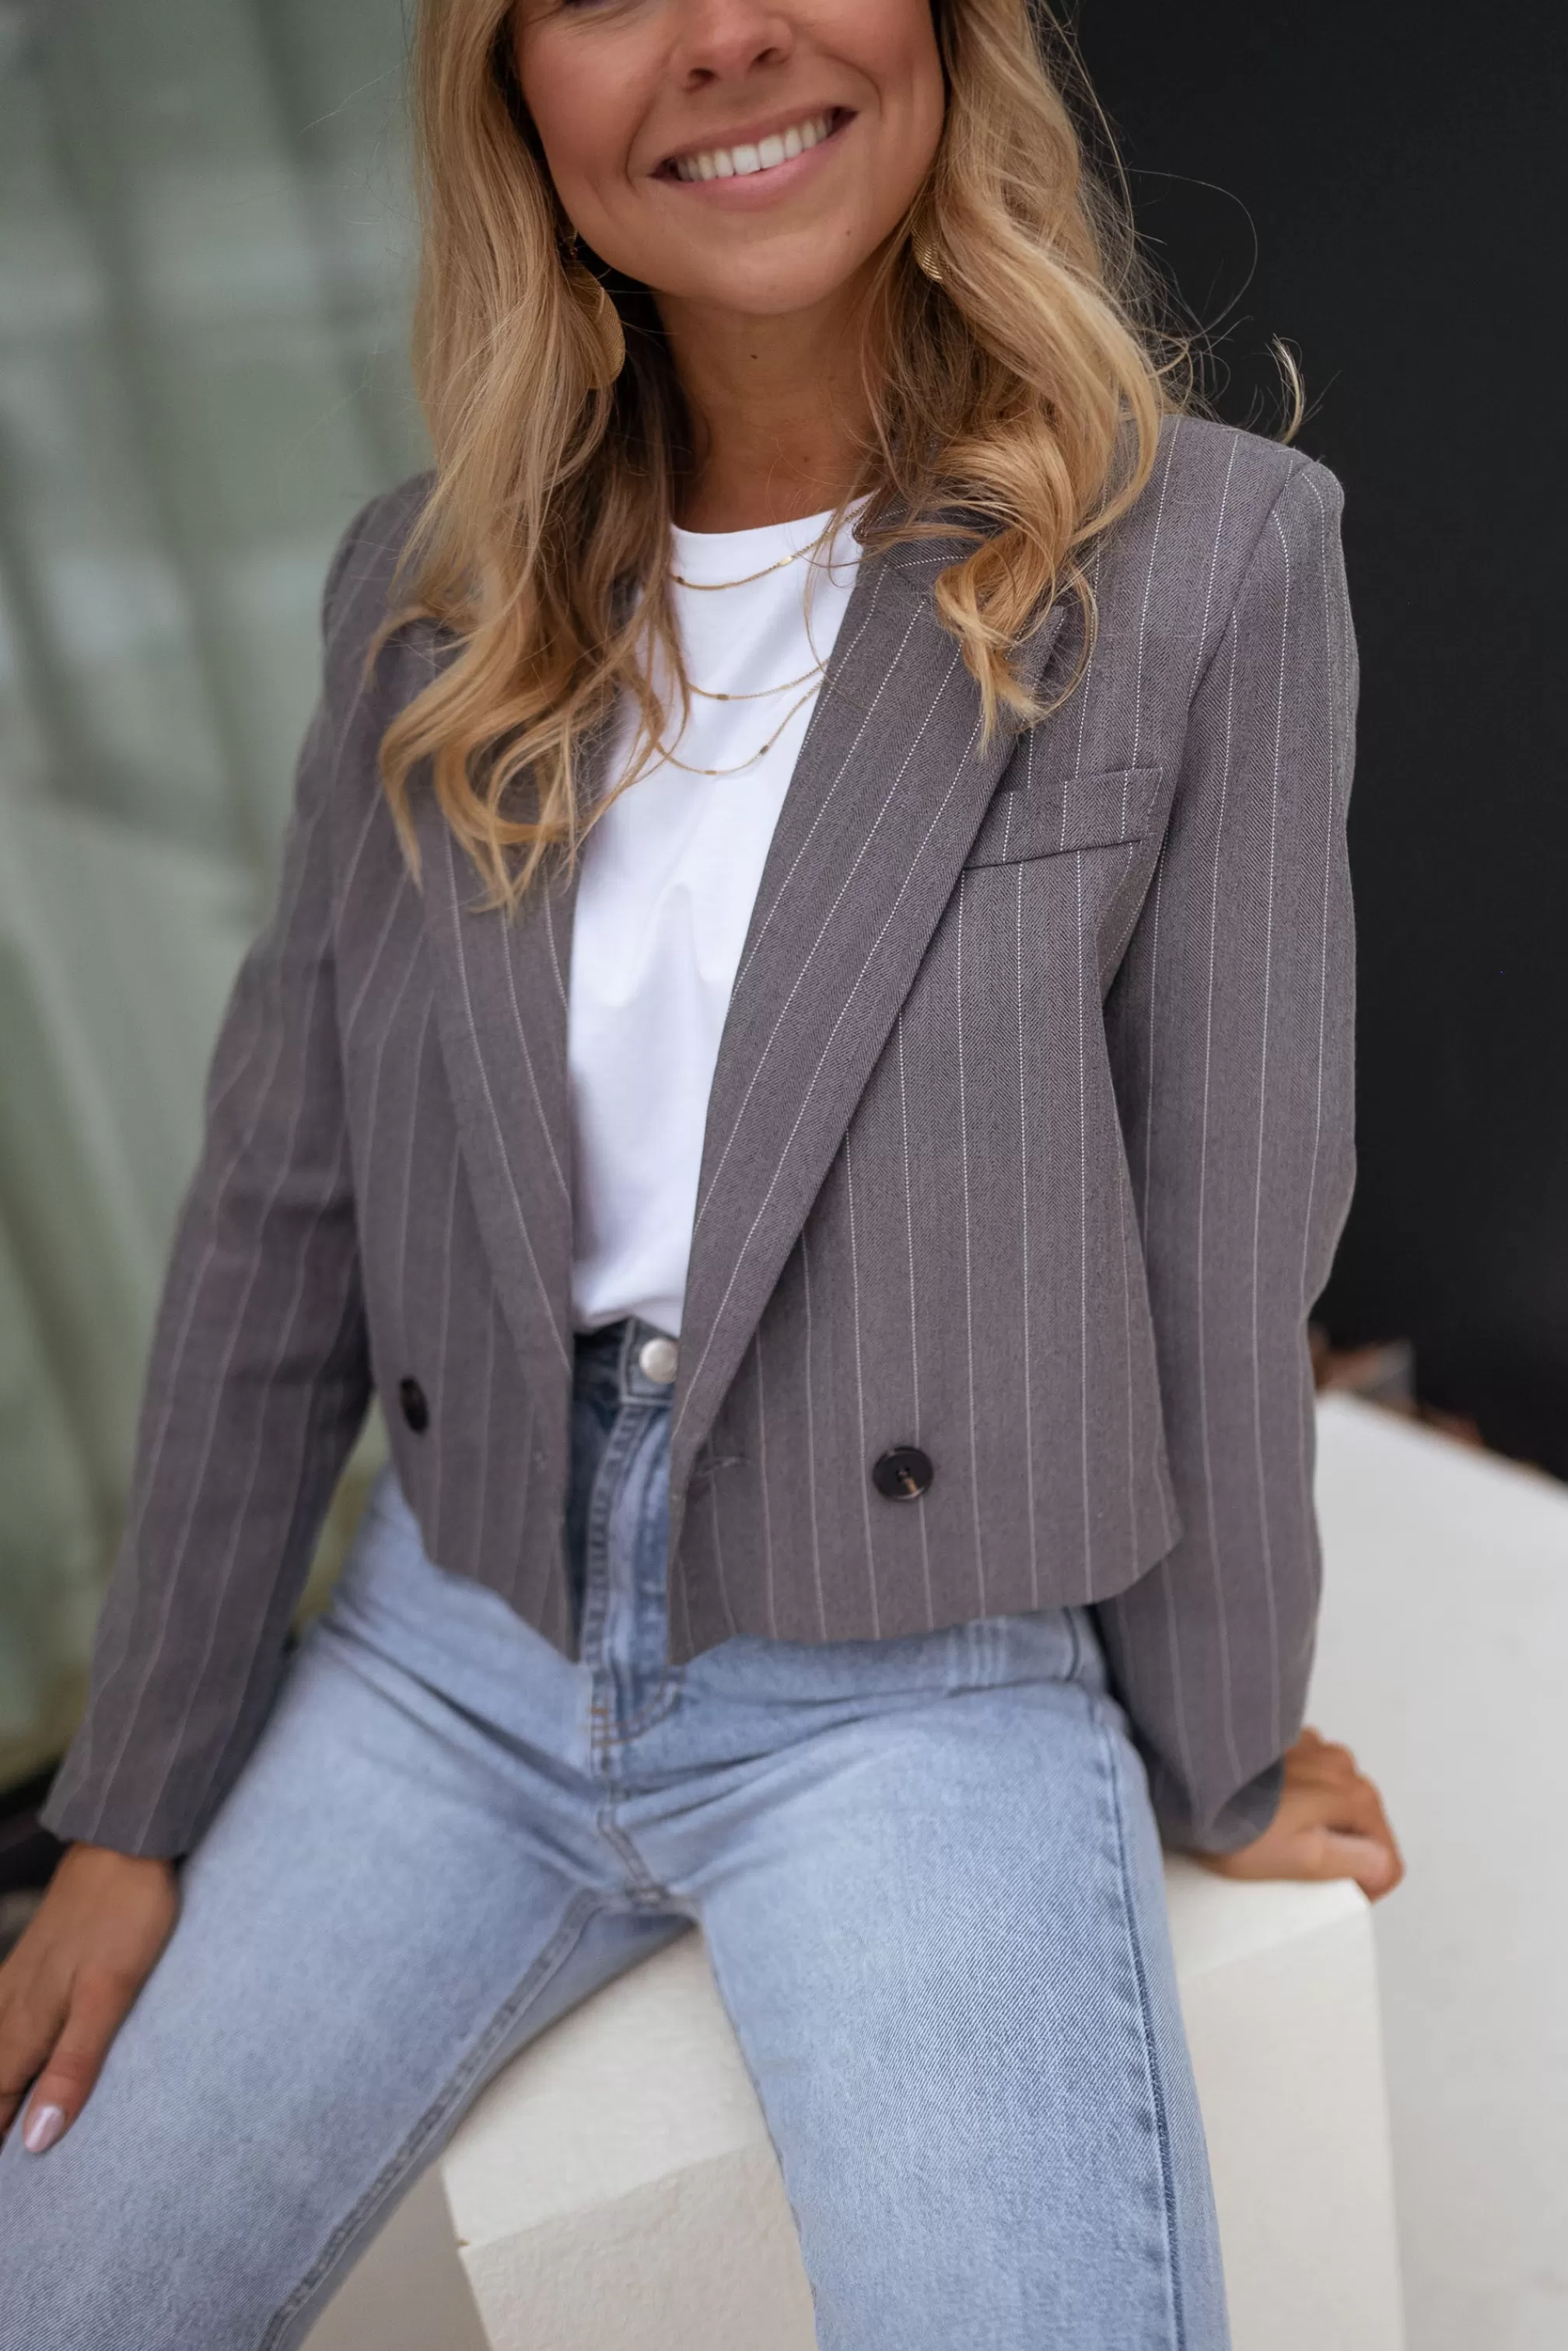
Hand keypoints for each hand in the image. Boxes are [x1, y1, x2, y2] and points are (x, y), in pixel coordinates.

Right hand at [0, 1842, 178, 2154]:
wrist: (125, 1844)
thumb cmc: (125, 1917)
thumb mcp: (109, 1997)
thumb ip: (73, 2067)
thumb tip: (35, 2140)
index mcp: (25, 2027)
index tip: (11, 2196)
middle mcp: (11, 2008)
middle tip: (13, 2167)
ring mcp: (18, 1981)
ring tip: (5, 2114)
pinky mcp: (34, 1962)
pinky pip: (1, 2019)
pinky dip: (1, 2050)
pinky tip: (8, 2049)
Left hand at [1192, 1727, 1404, 1901]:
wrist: (1185, 1775)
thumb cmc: (1241, 1825)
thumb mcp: (1303, 1858)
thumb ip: (1355, 1863)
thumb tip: (1382, 1865)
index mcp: (1358, 1797)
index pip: (1385, 1860)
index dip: (1362, 1887)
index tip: (1324, 1896)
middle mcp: (1344, 1766)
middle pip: (1358, 1827)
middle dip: (1336, 1851)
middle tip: (1292, 1869)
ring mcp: (1313, 1748)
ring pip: (1331, 1801)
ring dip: (1313, 1820)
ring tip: (1270, 1835)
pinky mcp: (1282, 1741)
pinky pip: (1304, 1778)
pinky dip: (1291, 1795)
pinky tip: (1259, 1805)